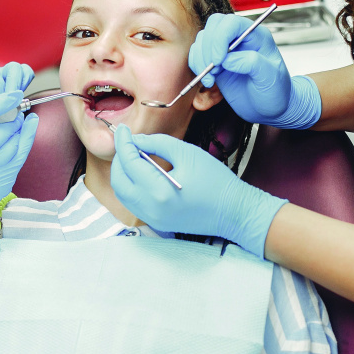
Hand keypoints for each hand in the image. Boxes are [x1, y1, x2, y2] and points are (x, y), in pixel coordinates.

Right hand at [0, 89, 38, 233]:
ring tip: (16, 122)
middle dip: (11, 117)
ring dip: (19, 128)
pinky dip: (27, 139)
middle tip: (14, 110)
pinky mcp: (2, 183)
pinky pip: (20, 156)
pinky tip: (30, 127)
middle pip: (1, 130)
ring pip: (14, 143)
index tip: (14, 94)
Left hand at [110, 125, 286, 257]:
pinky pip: (134, 203)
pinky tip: (141, 172)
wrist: (234, 212)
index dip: (123, 143)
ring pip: (123, 194)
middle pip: (118, 181)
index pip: (129, 163)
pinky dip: (131, 186)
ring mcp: (152, 219)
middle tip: (127, 142)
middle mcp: (151, 209)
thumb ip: (157, 143)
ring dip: (123, 173)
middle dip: (119, 159)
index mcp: (159, 191)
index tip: (123, 130)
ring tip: (134, 155)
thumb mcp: (188, 153)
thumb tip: (136, 140)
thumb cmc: (216, 181)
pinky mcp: (157, 223)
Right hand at [189, 13, 320, 128]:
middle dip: (208, 47)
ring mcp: (225, 49)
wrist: (269, 109)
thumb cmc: (276, 91)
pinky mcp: (215, 62)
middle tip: (214, 69)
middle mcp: (239, 38)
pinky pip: (197, 55)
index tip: (219, 60)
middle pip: (214, 25)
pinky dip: (196, 67)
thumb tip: (228, 59)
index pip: (232, 23)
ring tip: (212, 78)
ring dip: (201, 59)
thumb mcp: (271, 78)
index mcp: (255, 35)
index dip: (221, 37)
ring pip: (202, 40)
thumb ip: (252, 63)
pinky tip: (209, 81)